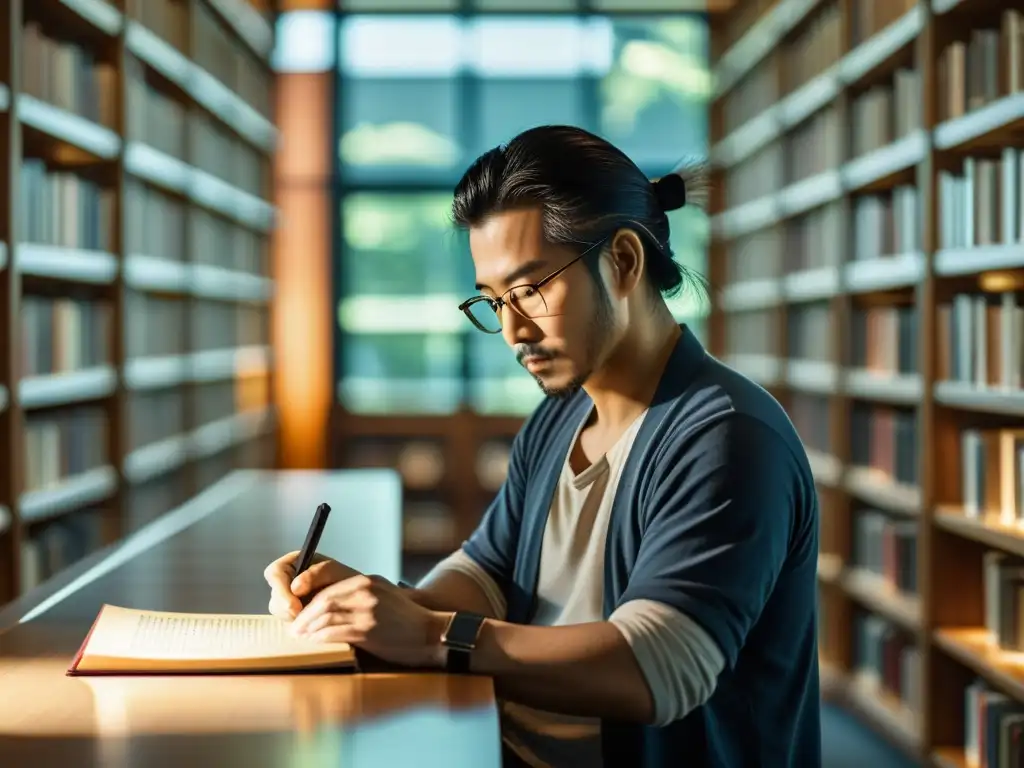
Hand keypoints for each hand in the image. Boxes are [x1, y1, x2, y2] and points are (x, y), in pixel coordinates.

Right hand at [263, 551, 361, 619]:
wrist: (358, 599)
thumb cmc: (346, 579)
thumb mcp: (334, 571)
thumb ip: (316, 573)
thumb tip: (295, 587)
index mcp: (293, 564)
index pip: (274, 573)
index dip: (280, 589)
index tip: (294, 605)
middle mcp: (288, 582)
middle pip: (274, 596)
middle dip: (286, 609)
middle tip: (301, 617)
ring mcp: (290, 600)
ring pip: (279, 612)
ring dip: (292, 619)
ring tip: (312, 620)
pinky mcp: (295, 615)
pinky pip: (288, 623)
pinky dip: (299, 626)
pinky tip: (312, 627)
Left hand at [290, 574, 450, 668]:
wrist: (430, 633)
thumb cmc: (405, 619)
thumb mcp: (383, 596)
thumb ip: (358, 596)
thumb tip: (326, 607)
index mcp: (368, 581)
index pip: (328, 586)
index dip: (309, 600)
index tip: (299, 612)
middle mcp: (366, 591)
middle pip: (323, 600)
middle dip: (304, 616)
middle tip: (295, 628)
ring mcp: (367, 610)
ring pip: (326, 616)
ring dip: (308, 628)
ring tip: (300, 637)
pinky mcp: (368, 629)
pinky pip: (335, 632)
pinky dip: (320, 638)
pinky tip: (314, 643)